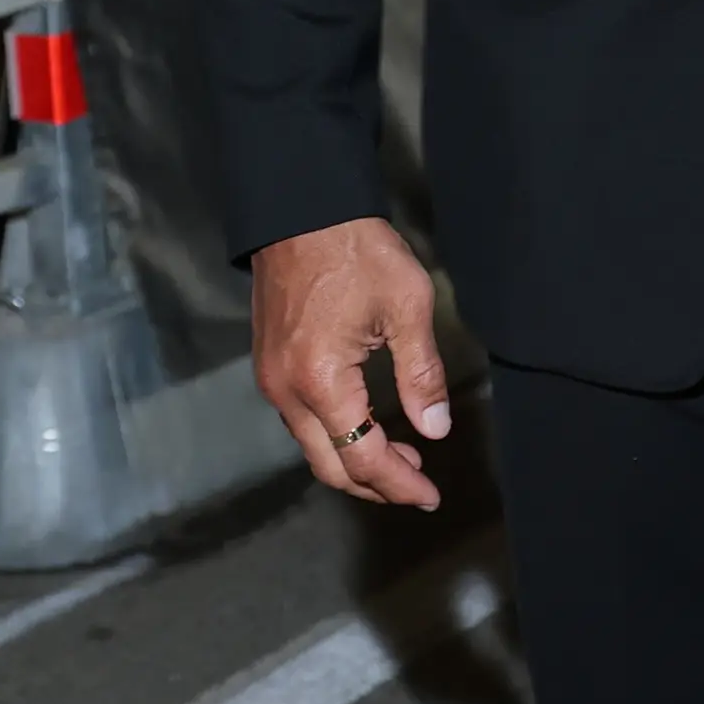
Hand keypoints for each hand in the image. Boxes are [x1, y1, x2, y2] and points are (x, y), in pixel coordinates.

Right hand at [249, 216, 451, 508]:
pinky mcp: (268, 363)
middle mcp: (286, 391)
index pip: (362, 457)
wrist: (301, 207)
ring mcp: (271, 379)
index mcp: (321, 382)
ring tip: (400, 456)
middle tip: (418, 485)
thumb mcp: (407, 305)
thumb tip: (435, 429)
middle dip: (375, 485)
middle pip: (329, 465)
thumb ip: (421, 374)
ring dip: (354, 459)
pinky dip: (335, 435)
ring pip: (312, 446)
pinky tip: (365, 423)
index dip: (399, 485)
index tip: (431, 497)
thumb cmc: (356, 249)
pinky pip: (301, 421)